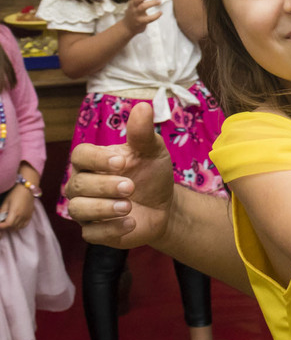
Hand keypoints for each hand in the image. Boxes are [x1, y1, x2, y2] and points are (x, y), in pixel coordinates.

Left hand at [0, 184, 33, 231]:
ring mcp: (27, 217)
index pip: (7, 225)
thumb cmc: (15, 193)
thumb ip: (2, 211)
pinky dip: (18, 227)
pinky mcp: (30, 216)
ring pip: (18, 228)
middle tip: (1, 223)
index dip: (1, 226)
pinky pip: (24, 225)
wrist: (28, 188)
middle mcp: (22, 216)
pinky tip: (15, 223)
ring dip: (11, 227)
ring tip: (6, 223)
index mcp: (15, 213)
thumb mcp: (6, 201)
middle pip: (12, 227)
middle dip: (5, 227)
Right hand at [65, 102, 174, 248]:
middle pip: (78, 184)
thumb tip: (143, 106)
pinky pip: (92, 233)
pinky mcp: (95, 231)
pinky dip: (111, 229)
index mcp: (92, 161)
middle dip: (104, 185)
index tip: (121, 161)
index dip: (97, 159)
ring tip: (128, 206)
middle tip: (130, 186)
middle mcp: (83, 184)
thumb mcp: (152, 151)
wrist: (164, 205)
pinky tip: (131, 222)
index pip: (80, 156)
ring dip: (104, 208)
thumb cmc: (152, 173)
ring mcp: (86, 209)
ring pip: (78, 209)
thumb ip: (143, 132)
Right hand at [121, 0, 161, 33]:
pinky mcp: (140, 22)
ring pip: (143, 7)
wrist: (127, 27)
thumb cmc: (133, 13)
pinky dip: (156, 15)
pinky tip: (160, 13)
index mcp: (132, 2)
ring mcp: (136, 15)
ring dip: (152, 3)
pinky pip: (149, 18)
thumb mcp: (134, 4)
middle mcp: (133, 7)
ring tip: (159, 1)